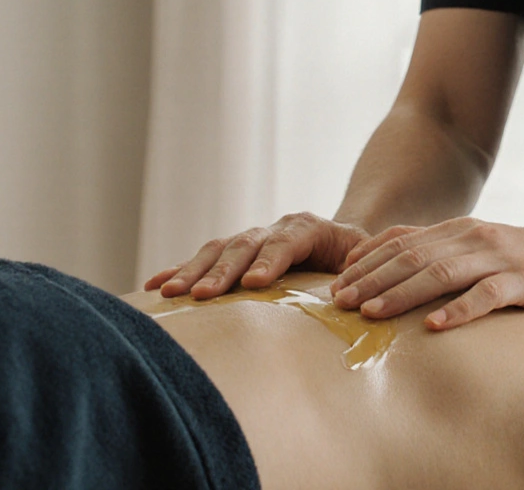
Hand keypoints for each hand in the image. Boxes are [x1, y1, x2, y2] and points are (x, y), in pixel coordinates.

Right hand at [143, 213, 390, 298]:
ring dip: (194, 272)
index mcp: (309, 228)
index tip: (255, 283)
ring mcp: (251, 240)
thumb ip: (364, 267)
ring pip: (218, 250)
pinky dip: (179, 270)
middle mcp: (275, 229)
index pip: (287, 242)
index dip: (271, 261)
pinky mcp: (234, 255)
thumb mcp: (369, 258)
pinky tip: (154, 285)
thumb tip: (355, 284)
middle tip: (203, 295)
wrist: (344, 243)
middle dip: (223, 271)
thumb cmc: (359, 258)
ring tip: (171, 293)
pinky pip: (203, 260)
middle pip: (246, 245)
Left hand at [328, 217, 523, 329]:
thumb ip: (447, 257)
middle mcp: (476, 237)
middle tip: (339, 303)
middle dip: (372, 278)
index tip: (335, 283)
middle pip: (413, 256)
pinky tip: (434, 327)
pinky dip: (458, 310)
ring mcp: (502, 257)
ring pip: (442, 272)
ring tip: (371, 313)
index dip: (366, 260)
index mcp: (462, 230)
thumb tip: (394, 276)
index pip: (403, 240)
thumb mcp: (486, 251)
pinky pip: (488, 295)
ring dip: (402, 292)